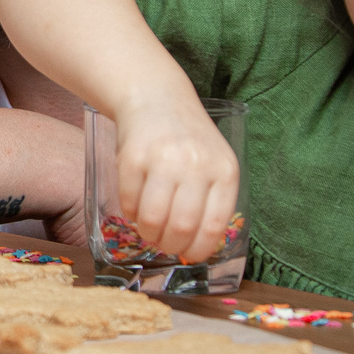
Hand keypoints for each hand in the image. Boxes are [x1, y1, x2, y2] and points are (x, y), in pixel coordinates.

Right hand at [112, 91, 238, 263]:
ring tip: (149, 229)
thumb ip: (212, 199)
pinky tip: (136, 207)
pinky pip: (129, 201)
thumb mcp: (214, 163)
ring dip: (148, 233)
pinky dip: (131, 213)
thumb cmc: (188, 140)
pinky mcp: (133, 156)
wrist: (156, 97)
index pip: (214, 225)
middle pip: (183, 226)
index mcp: (224, 171)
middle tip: (165, 245)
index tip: (189, 256)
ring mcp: (163, 159)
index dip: (199, 250)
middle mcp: (196, 165)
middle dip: (171, 246)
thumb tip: (198, 247)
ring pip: (154, 219)